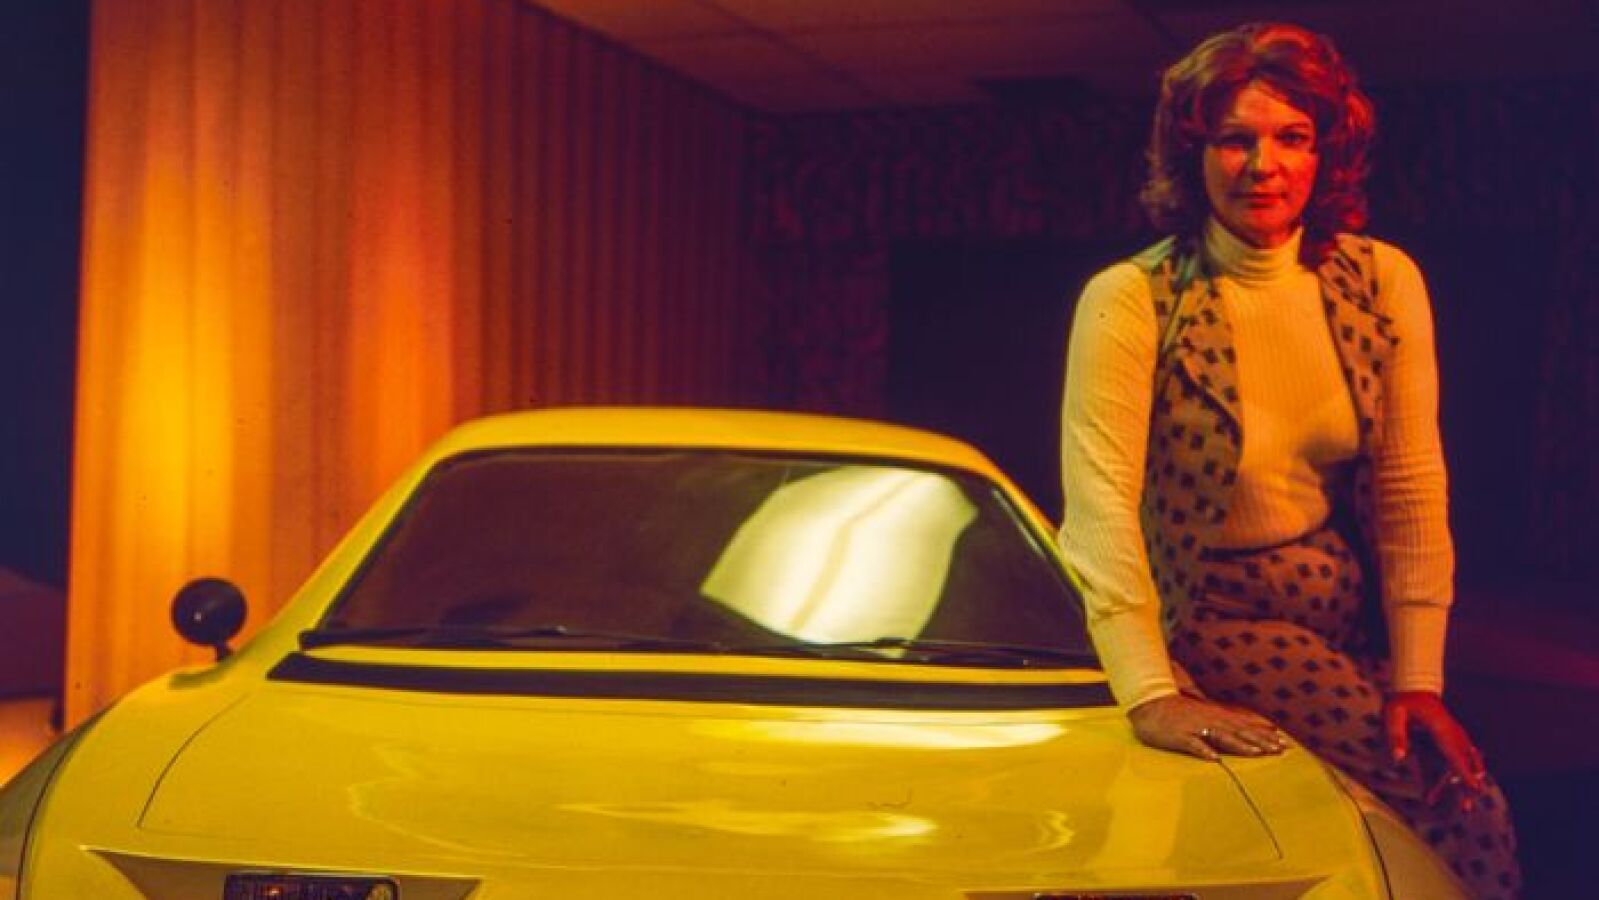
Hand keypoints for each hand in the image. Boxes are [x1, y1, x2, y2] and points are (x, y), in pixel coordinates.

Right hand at [1127, 694, 1288, 760]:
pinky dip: (1205, 751)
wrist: (1150, 704)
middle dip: (1261, 741)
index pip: (1246, 726)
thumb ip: (1221, 721)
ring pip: (1222, 737)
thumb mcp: (1203, 713)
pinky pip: (1194, 744)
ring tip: (1257, 754)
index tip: (1283, 743)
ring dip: (1240, 745)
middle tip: (1280, 750)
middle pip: (1240, 732)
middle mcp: (1211, 720)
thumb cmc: (1176, 711)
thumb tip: (1239, 729)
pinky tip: (1215, 759)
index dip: (1265, 735)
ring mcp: (1196, 727)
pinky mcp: (1180, 736)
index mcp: (1217, 716)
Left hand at [1384, 690, 1486, 808]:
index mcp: (1441, 727)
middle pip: (1464, 763)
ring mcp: (1456, 737)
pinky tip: (1444, 793)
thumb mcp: (1393, 714)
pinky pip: (1457, 761)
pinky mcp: (1453, 742)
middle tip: (1466, 808)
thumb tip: (1398, 758)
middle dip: (1467, 785)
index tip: (1474, 788)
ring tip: (1463, 807)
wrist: (1416, 689)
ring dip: (1464, 784)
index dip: (1464, 772)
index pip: (1455, 753)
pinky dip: (1454, 777)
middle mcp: (1454, 734)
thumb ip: (1396, 735)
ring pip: (1465, 764)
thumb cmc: (1403, 702)